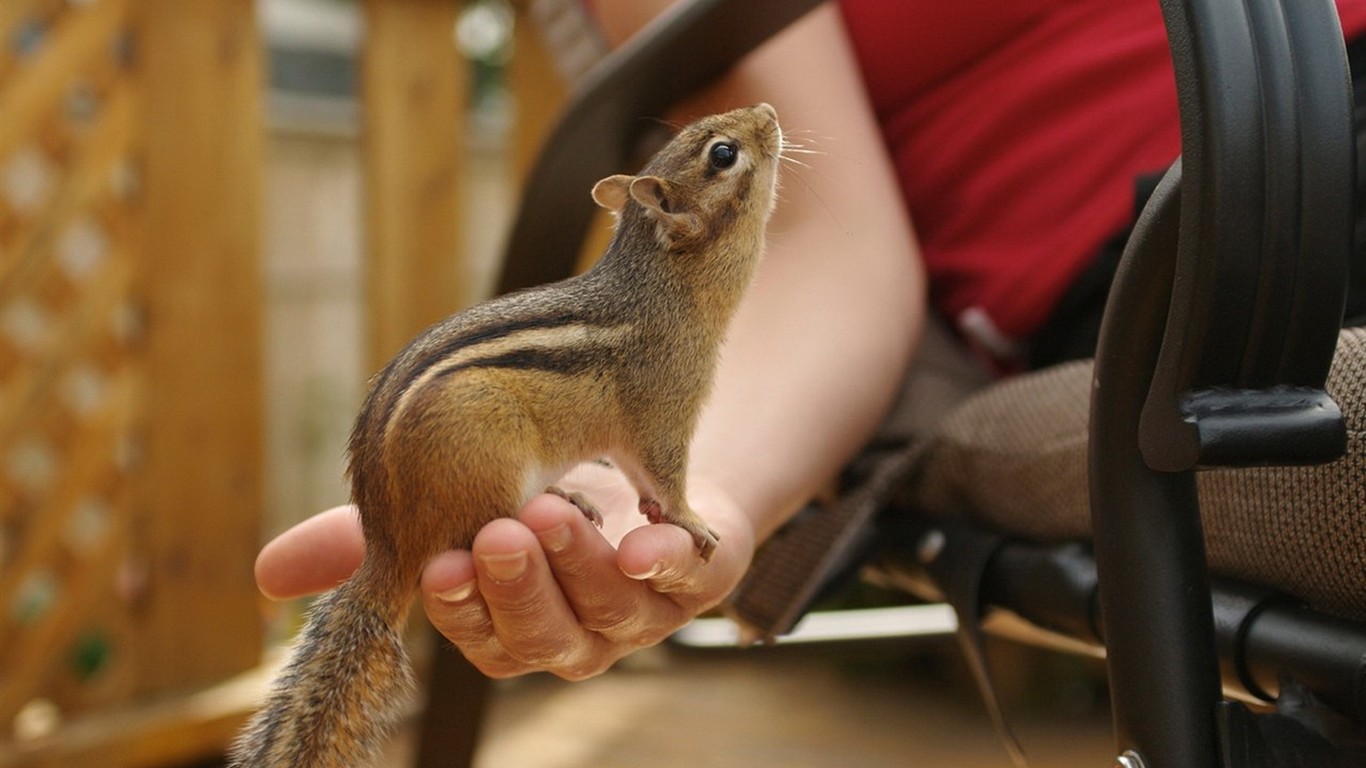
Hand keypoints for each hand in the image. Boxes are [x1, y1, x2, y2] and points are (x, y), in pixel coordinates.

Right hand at [253, 462, 755, 680]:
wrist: (646, 449)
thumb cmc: (538, 487)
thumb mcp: (454, 499)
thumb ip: (382, 533)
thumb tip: (266, 575)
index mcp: (510, 621)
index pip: (477, 633)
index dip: (459, 607)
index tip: (439, 565)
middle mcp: (574, 629)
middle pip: (541, 636)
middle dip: (518, 588)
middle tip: (499, 531)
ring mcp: (641, 610)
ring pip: (609, 609)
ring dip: (577, 564)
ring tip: (554, 506)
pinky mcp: (698, 576)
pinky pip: (687, 577)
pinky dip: (665, 557)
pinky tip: (645, 537)